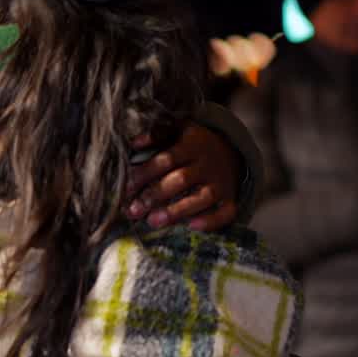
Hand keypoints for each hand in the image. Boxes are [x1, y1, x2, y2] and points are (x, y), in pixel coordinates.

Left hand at [125, 123, 239, 230]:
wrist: (230, 150)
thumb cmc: (192, 143)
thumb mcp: (177, 130)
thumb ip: (156, 134)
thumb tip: (134, 143)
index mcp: (191, 145)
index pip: (166, 159)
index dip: (145, 173)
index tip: (126, 188)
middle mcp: (207, 164)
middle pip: (180, 180)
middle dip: (155, 196)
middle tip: (133, 210)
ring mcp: (221, 183)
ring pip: (201, 198)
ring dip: (176, 211)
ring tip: (153, 221)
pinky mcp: (230, 199)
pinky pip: (225, 213)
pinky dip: (211, 221)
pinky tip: (192, 226)